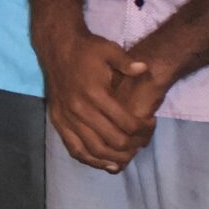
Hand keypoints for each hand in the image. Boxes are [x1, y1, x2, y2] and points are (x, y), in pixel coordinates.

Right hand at [41, 26, 155, 171]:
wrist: (57, 47)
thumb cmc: (87, 49)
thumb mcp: (109, 50)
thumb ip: (127, 63)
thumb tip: (145, 69)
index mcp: (94, 93)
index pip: (126, 123)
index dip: (143, 129)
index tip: (151, 124)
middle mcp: (79, 109)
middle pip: (113, 141)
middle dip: (133, 146)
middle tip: (142, 141)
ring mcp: (66, 117)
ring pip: (93, 150)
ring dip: (114, 158)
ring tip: (127, 157)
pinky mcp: (58, 121)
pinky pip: (74, 148)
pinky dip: (90, 160)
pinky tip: (104, 162)